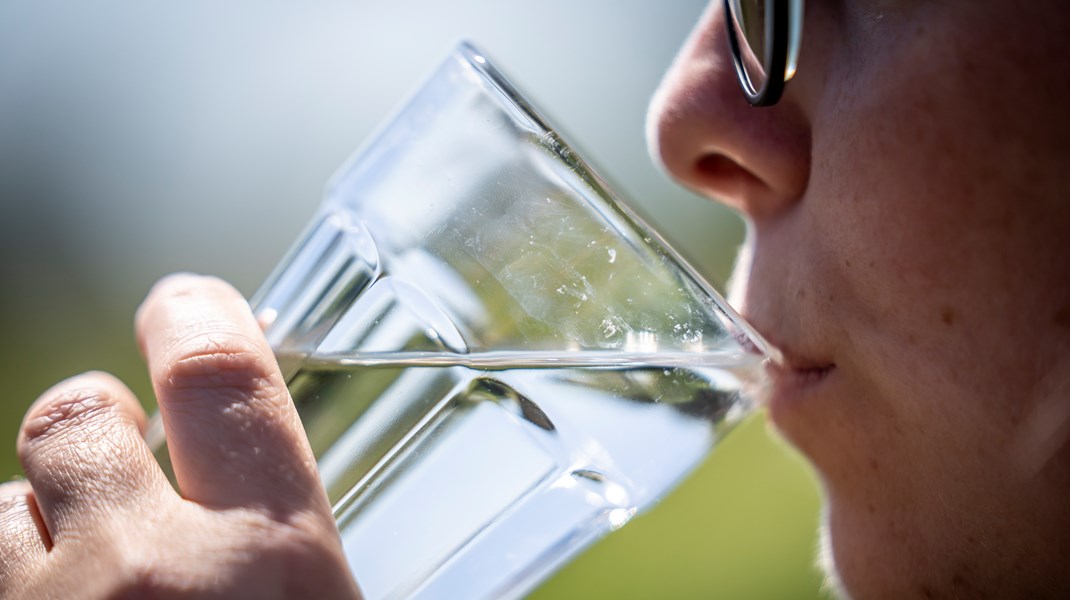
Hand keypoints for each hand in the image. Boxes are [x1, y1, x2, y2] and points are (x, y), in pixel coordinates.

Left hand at [0, 274, 360, 598]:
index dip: (195, 314)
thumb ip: (286, 536)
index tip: (181, 304)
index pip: (218, 373)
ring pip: (6, 506)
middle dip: (95, 416)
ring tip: (91, 573)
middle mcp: (149, 576)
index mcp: (271, 558)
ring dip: (45, 520)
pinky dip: (23, 584)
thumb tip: (259, 470)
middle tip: (123, 454)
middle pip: (76, 417)